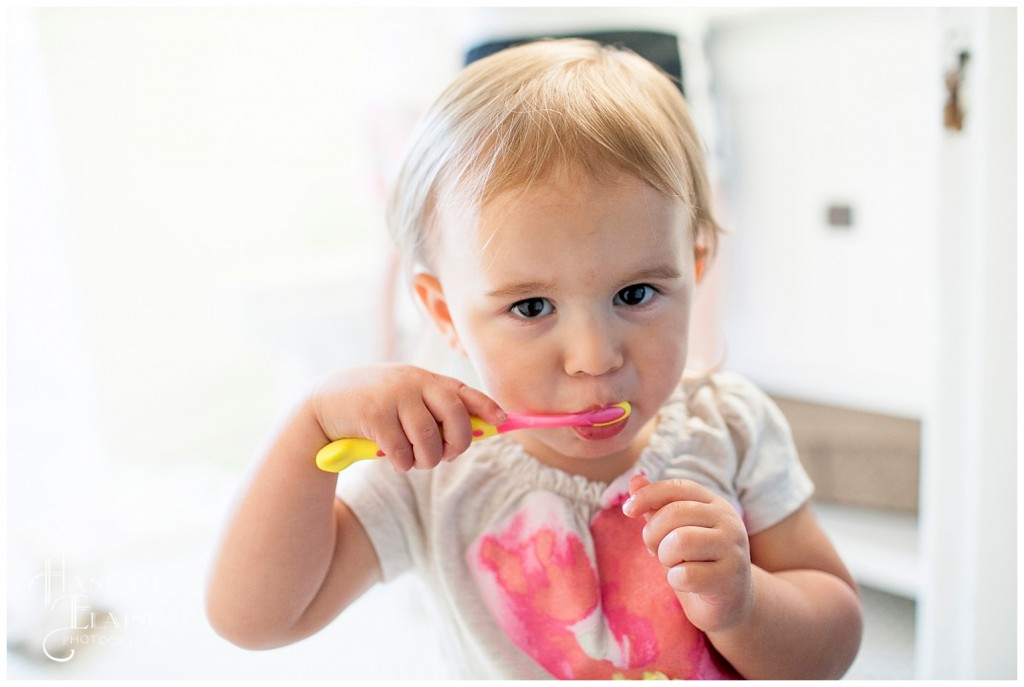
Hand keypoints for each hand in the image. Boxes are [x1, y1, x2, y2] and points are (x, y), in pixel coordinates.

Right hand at [311, 364, 504, 471]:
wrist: (326, 403)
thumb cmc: (375, 406)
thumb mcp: (406, 398)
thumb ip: (435, 409)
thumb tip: (478, 430)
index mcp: (426, 379)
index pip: (465, 392)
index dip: (487, 407)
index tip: (502, 422)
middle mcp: (414, 382)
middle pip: (456, 418)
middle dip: (457, 445)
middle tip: (446, 456)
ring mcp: (395, 397)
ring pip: (429, 441)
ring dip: (425, 460)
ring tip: (414, 459)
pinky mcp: (375, 415)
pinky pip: (402, 452)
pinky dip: (402, 463)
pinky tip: (393, 458)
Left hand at [622, 474, 752, 632]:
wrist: (730, 603)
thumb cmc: (697, 562)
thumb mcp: (676, 531)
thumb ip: (658, 506)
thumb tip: (634, 479)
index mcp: (715, 504)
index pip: (678, 487)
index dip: (648, 495)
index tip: (627, 510)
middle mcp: (729, 521)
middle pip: (674, 514)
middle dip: (653, 534)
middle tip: (655, 551)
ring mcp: (733, 549)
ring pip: (680, 541)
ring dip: (666, 557)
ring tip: (674, 564)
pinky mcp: (730, 578)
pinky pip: (686, 574)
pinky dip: (675, 580)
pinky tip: (686, 583)